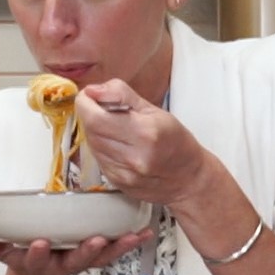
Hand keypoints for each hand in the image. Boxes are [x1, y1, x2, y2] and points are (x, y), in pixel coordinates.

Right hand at [0, 228, 153, 274]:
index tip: (41, 244)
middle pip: (76, 261)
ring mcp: (81, 262)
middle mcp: (62, 265)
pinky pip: (115, 252)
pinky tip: (146, 232)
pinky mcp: (96, 257)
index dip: (39, 253)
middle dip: (86, 251)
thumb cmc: (24, 257)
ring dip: (118, 248)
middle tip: (96, 241)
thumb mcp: (3, 254)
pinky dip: (130, 243)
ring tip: (132, 237)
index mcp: (38, 263)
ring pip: (101, 258)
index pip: (37, 259)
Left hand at [74, 81, 214, 206]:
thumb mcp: (155, 110)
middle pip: (91, 130)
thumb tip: (93, 90)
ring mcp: (124, 173)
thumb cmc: (177, 143)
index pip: (96, 117)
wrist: (188, 179)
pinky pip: (98, 159)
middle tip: (102, 108)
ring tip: (114, 128)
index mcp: (145, 132)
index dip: (85, 103)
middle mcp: (133, 156)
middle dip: (90, 115)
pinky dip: (102, 148)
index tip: (89, 96)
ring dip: (96, 132)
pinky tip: (118, 145)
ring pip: (92, 145)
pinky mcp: (118, 183)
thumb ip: (121, 95)